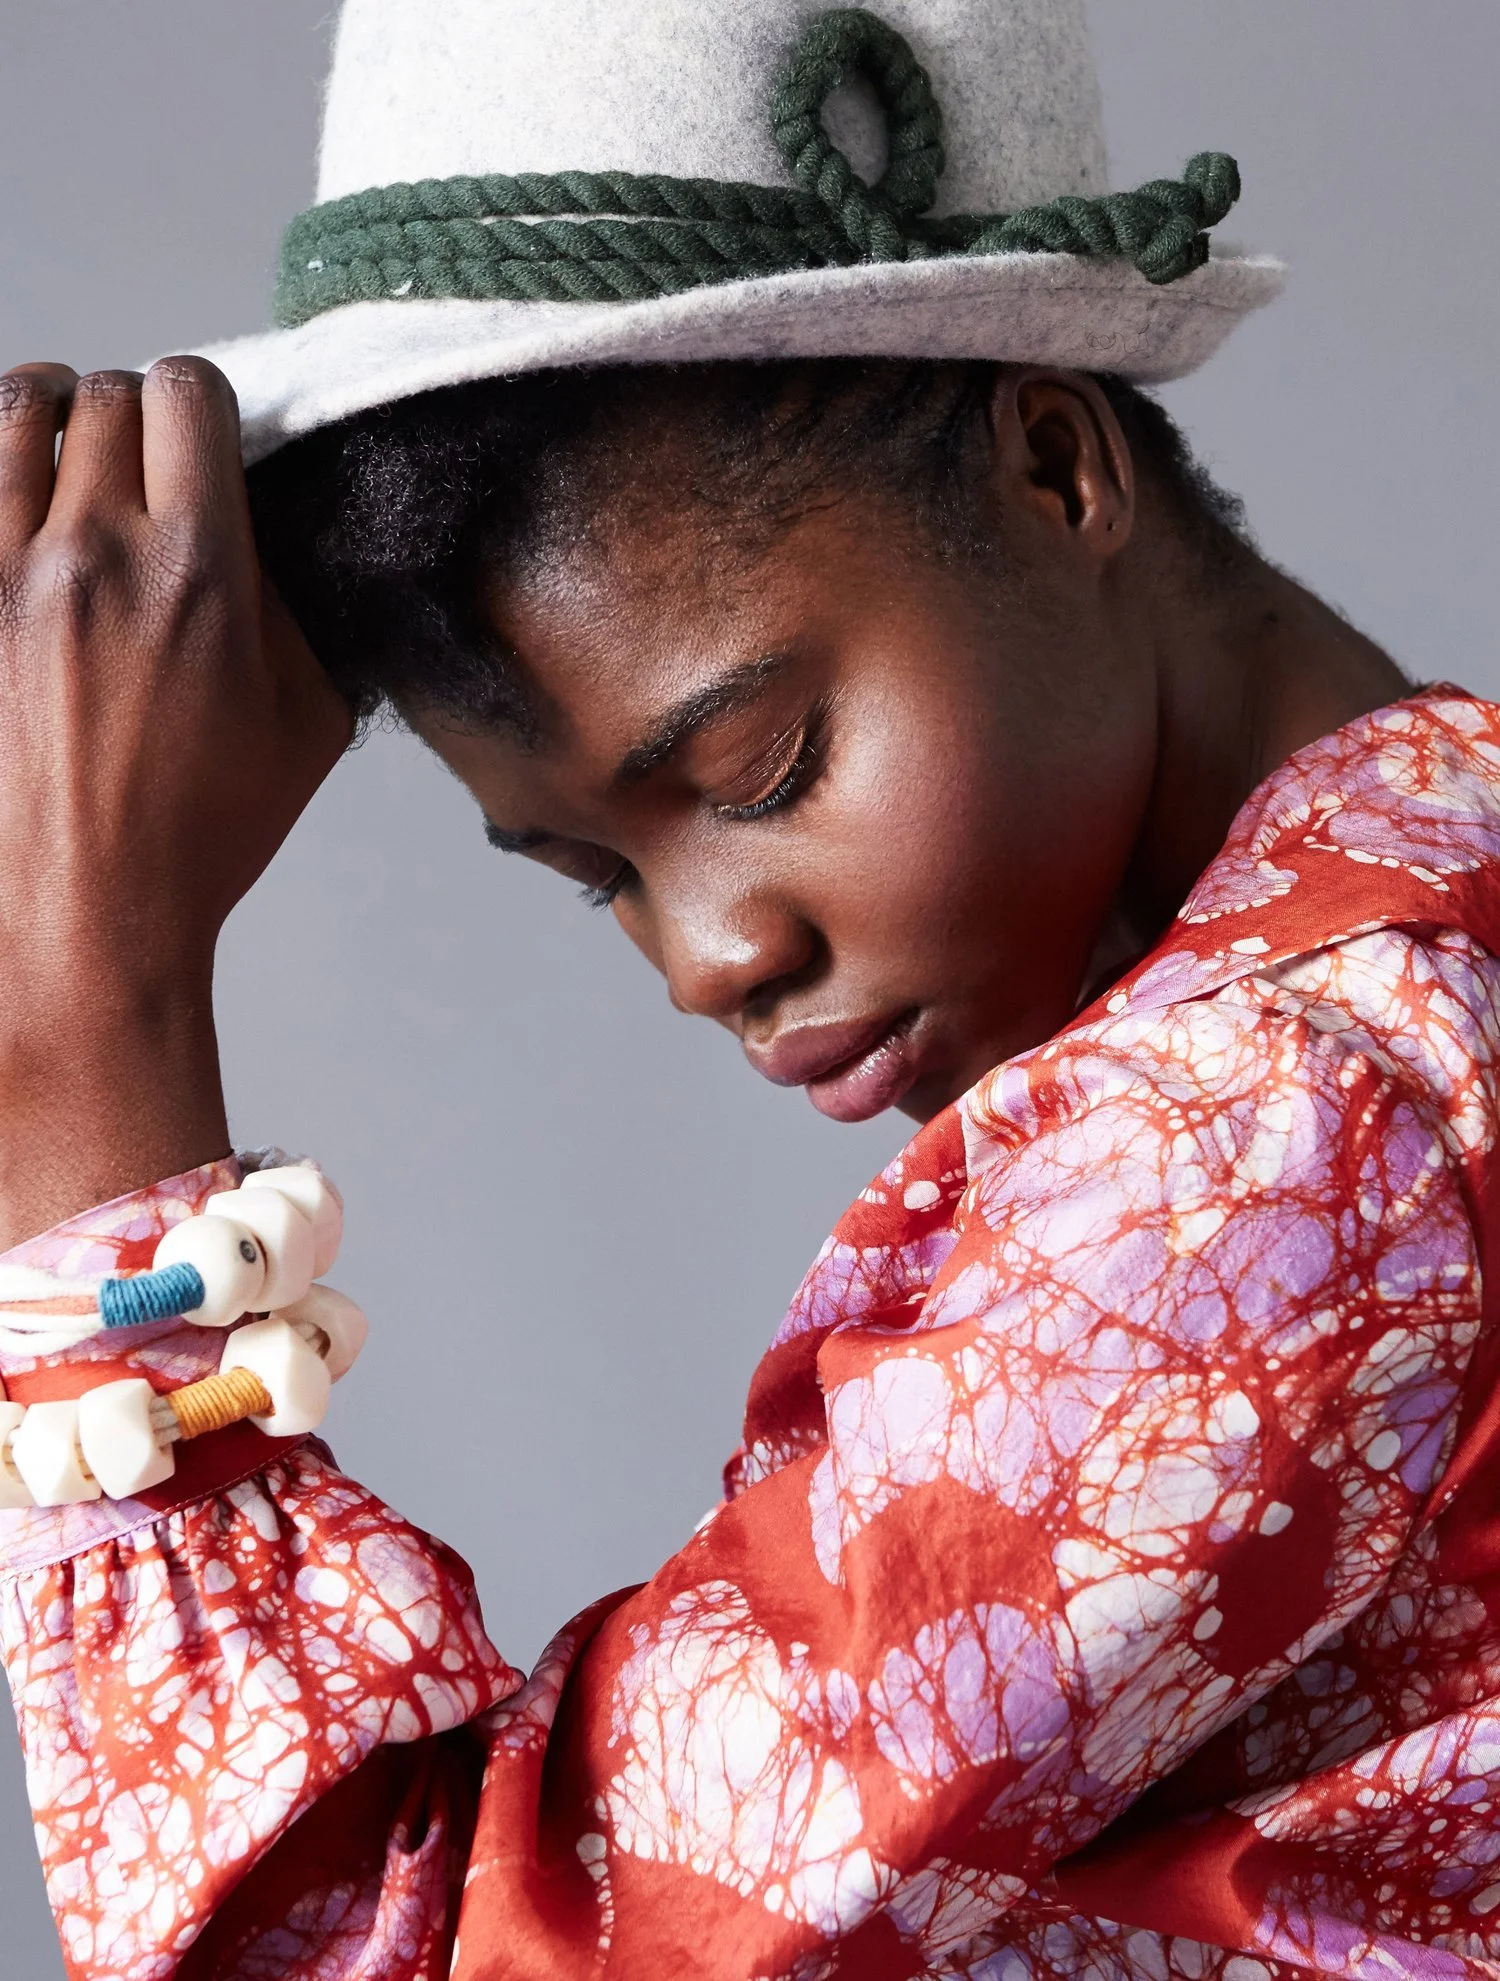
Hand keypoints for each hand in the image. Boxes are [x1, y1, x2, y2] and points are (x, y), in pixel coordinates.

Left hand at [0, 358, 351, 1244]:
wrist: (83, 914)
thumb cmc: (195, 834)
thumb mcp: (307, 723)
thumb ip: (300, 610)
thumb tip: (271, 541)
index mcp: (201, 574)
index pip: (191, 393)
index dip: (205, 401)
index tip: (208, 433)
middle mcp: (96, 552)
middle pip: (108, 393)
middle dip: (136, 415)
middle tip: (147, 464)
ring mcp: (7, 573)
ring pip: (16, 408)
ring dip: (51, 412)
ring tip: (65, 442)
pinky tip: (13, 493)